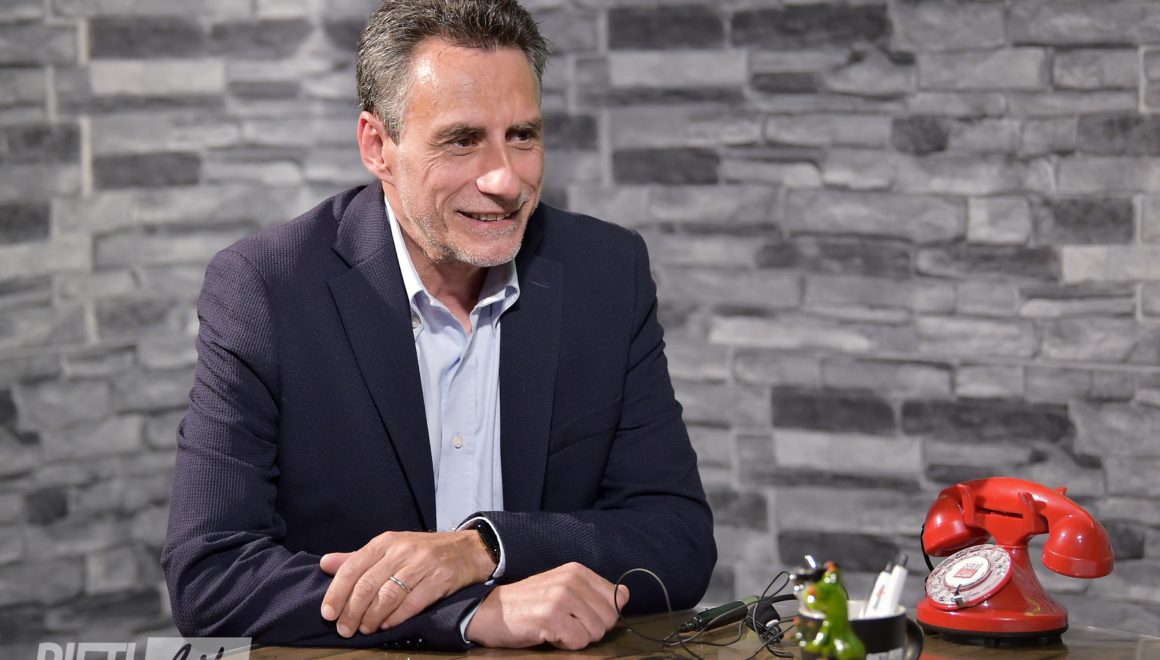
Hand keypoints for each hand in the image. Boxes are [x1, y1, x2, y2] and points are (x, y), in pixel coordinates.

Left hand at [319, 530, 495, 636]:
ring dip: (372, 618)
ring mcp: (422, 564)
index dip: (337, 593)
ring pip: (388, 596)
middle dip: (352, 611)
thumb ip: (357, 558)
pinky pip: (412, 603)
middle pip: (368, 584)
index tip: (328, 613)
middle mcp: (402, 550)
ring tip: (365, 629)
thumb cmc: (424, 552)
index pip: (353, 567)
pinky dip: (396, 618)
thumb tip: (325, 564)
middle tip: (344, 630)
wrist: (469, 549)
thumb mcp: (390, 548)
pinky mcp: (440, 579)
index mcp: (386, 542)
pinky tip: (387, 626)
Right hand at [465, 562, 628, 649]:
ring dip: (577, 637)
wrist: (490, 612)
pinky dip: (566, 644)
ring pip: (596, 632)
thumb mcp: (563, 589)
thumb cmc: (528, 604)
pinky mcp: (551, 618)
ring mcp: (561, 598)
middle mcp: (571, 580)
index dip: (600, 615)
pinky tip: (549, 634)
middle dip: (590, 629)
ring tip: (556, 628)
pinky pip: (579, 641)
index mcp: (577, 571)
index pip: (615, 598)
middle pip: (608, 618)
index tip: (579, 615)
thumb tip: (625, 594)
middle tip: (566, 624)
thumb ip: (595, 592)